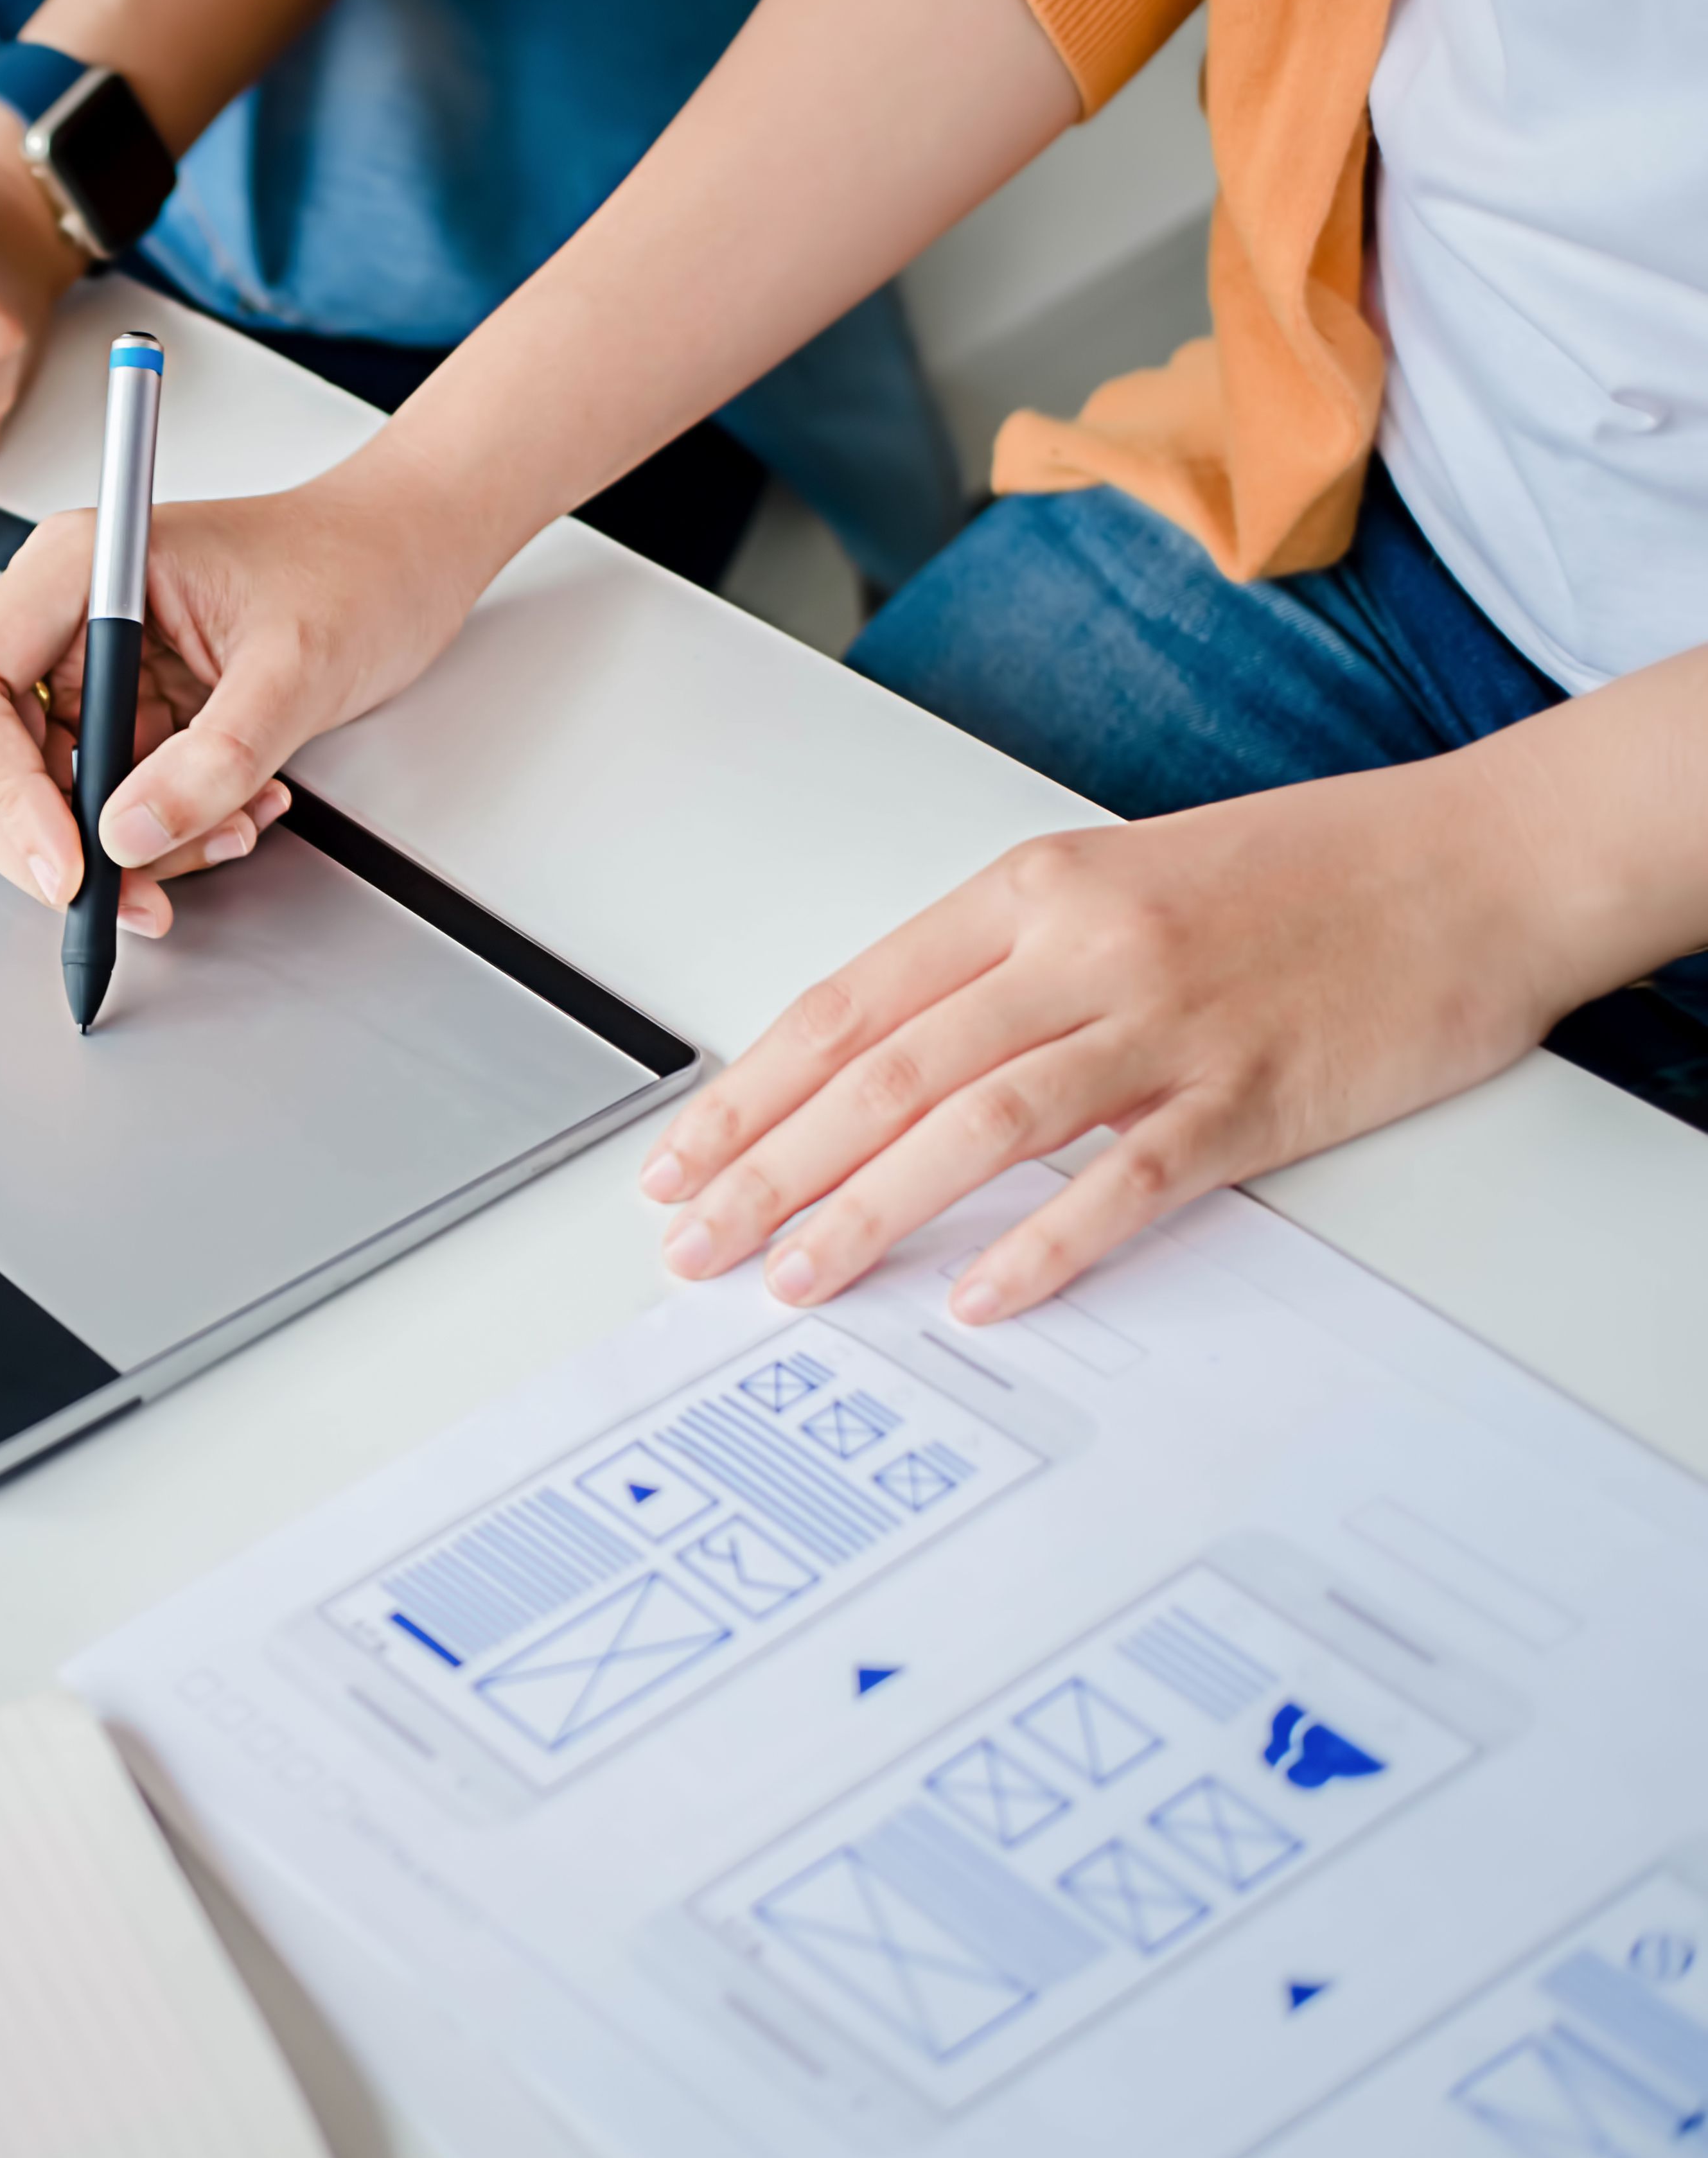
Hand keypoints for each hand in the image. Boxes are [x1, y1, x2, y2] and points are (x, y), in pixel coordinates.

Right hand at [0, 454, 482, 931]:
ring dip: (137, 846)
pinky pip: (122, 798)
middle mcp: (73, 615)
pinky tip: (242, 813)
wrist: (408, 561)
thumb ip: (214, 757)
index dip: (2, 790)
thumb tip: (129, 834)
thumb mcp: (295, 669)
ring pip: (62, 794)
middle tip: (138, 898)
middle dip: (65, 842)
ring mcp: (104, 667)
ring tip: (233, 831)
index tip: (68, 864)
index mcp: (83, 569)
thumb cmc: (358, 568)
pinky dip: (174, 831)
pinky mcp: (140, 709)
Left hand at [640, 759, 1566, 1319]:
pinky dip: (1044, 1244)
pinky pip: (1124, 1182)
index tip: (681, 1159)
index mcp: (1036, 889)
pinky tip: (981, 1297)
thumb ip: (1010, 967)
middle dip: (771, 1166)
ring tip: (795, 1279)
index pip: (851, 1001)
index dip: (750, 1091)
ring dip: (871, 1210)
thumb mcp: (1124, 883)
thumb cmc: (1303, 872)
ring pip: (978, 1124)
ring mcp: (1166, 1021)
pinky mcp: (1250, 1097)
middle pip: (887, 1070)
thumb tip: (893, 1067)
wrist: (1477, 860)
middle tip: (695, 1243)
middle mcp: (1084, 947)